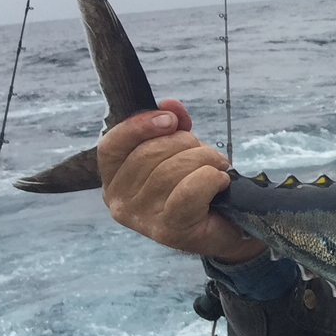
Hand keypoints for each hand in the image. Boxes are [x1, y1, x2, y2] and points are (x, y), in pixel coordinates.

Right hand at [97, 99, 266, 262]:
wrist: (225, 230)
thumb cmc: (197, 189)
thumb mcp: (181, 152)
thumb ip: (173, 127)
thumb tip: (169, 104)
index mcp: (113, 179)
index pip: (111, 145)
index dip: (140, 126)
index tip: (171, 119)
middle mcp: (119, 201)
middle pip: (148, 154)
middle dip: (187, 144)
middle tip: (210, 154)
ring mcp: (141, 219)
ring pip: (171, 170)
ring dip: (205, 161)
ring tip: (218, 168)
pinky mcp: (168, 231)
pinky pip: (189, 191)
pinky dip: (210, 179)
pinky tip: (220, 182)